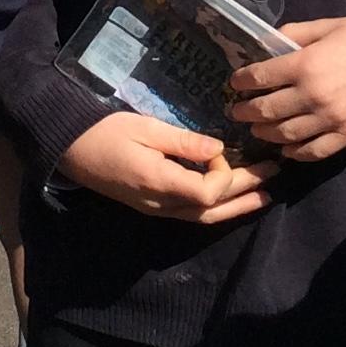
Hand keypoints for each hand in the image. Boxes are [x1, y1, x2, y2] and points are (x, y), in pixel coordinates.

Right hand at [56, 111, 281, 223]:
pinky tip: (232, 199)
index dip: (225, 171)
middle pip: (213, 208)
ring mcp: (157, 209)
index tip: (222, 147)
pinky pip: (192, 214)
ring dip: (237, 206)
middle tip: (276, 172)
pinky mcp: (154, 206)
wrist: (70, 149)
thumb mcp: (145, 128)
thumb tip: (219, 149)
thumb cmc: (105, 132)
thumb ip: (183, 141)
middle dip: (247, 190)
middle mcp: (161, 204)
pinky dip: (217, 208)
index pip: (209, 191)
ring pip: (205, 218)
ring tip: (265, 194)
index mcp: (160, 183)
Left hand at [226, 13, 345, 162]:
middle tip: (237, 111)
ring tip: (257, 130)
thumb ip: (296, 35)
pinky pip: (313, 151)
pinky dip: (294, 153)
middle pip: (266, 111)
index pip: (259, 78)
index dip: (242, 81)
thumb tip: (270, 45)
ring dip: (265, 134)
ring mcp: (331, 120)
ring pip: (284, 135)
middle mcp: (313, 96)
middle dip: (245, 112)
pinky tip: (286, 149)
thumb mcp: (329, 25)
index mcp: (305, 64)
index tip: (235, 83)